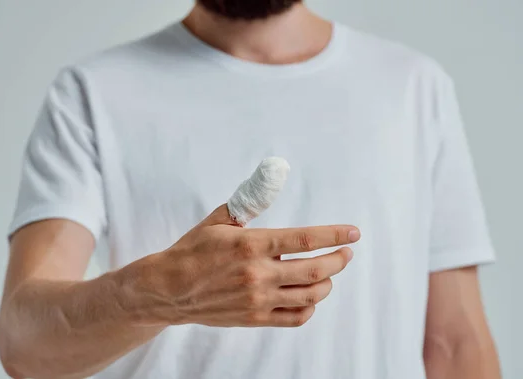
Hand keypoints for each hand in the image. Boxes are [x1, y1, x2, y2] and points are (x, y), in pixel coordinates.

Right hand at [125, 204, 359, 327]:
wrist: (168, 289)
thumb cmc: (193, 251)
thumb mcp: (219, 220)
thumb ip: (249, 201)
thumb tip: (271, 175)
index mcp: (252, 244)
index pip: (305, 239)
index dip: (335, 235)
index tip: (353, 233)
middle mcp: (258, 274)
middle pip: (316, 270)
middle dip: (339, 260)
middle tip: (346, 253)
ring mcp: (258, 299)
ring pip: (310, 295)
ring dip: (327, 283)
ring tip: (329, 273)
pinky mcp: (255, 318)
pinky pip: (295, 318)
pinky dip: (309, 308)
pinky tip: (309, 297)